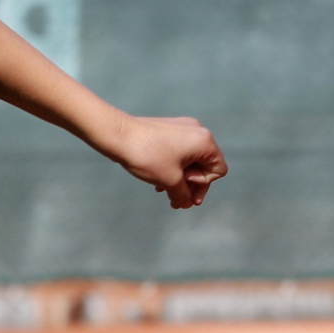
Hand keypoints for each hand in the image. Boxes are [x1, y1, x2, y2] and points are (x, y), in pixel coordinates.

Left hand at [105, 115, 226, 208]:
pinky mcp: (167, 129)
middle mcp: (197, 131)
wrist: (116, 134)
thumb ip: (184, 195)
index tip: (183, 186)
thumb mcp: (170, 181)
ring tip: (163, 192)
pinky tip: (157, 181)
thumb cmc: (146, 156)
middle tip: (178, 202)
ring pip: (188, 160)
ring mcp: (181, 128)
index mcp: (205, 141)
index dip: (202, 184)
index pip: (218, 170)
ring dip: (179, 178)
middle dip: (190, 185)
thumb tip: (186, 204)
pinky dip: (171, 167)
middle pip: (204, 165)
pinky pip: (177, 152)